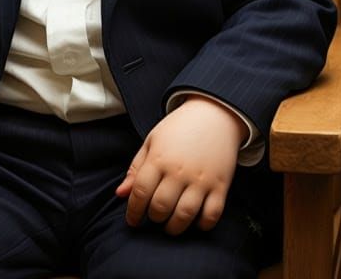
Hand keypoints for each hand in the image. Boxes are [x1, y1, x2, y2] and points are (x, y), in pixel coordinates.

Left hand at [115, 95, 246, 234]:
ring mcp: (201, 179)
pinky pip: (212, 214)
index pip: (140, 192)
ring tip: (170, 224)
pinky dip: (202, 225)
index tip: (132, 220)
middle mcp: (179, 170)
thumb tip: (120, 194)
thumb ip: (136, 169)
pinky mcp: (221, 185)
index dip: (133, 211)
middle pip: (161, 207)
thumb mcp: (152, 141)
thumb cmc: (180, 128)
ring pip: (185, 215)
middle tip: (154, 217)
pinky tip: (195, 221)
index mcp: (159, 158)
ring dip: (174, 227)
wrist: (215, 113)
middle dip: (153, 218)